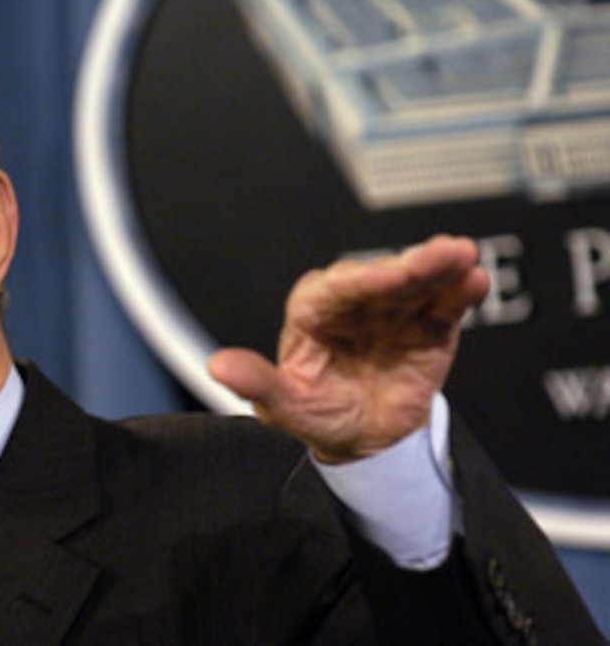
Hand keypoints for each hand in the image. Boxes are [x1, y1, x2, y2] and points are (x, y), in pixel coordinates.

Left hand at [208, 235, 488, 463]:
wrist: (362, 439)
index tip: (386, 278)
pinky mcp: (427, 323)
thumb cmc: (316, 412)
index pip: (335, 289)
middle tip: (441, 253)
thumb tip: (218, 366)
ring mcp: (393, 309)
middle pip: (382, 277)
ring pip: (418, 282)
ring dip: (441, 268)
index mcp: (312, 311)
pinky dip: (460, 292)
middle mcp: (354, 301)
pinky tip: (473, 279)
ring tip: (463, 257)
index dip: (361, 280)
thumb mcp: (283, 405)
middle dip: (411, 265)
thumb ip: (258, 382)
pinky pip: (444, 304)